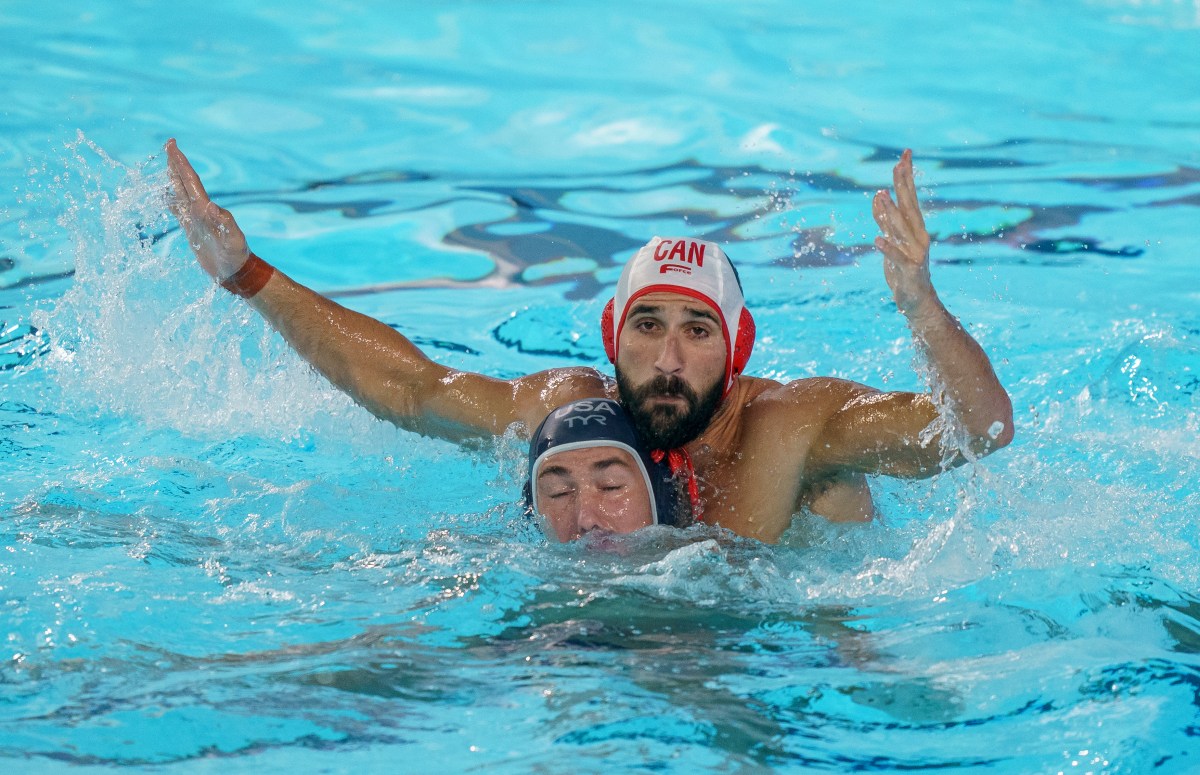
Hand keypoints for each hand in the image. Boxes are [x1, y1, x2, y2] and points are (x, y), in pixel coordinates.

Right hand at [166, 139, 248, 280]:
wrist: (235, 272)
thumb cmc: (236, 256)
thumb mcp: (232, 239)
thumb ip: (224, 223)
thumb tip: (210, 206)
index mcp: (206, 209)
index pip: (191, 181)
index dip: (181, 163)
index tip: (173, 145)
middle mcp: (201, 211)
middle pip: (185, 182)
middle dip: (177, 164)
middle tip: (169, 145)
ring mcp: (196, 219)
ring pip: (181, 193)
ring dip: (174, 178)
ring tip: (167, 165)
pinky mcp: (193, 230)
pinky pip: (178, 211)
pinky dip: (170, 202)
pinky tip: (164, 197)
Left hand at [871, 149, 935, 316]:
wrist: (916, 300)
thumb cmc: (903, 269)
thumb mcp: (892, 241)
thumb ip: (884, 220)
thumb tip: (878, 197)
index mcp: (915, 227)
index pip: (910, 197)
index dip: (906, 176)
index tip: (904, 154)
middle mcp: (918, 236)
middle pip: (909, 206)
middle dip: (903, 185)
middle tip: (898, 164)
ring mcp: (915, 252)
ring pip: (900, 229)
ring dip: (890, 213)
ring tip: (880, 196)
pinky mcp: (909, 270)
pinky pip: (896, 257)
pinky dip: (887, 248)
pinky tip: (877, 239)